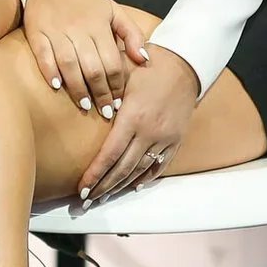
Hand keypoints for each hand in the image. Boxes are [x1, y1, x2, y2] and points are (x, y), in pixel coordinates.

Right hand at [22, 0, 144, 116]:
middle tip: (106, 111)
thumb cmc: (86, 2)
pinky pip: (43, 55)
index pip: (112, 61)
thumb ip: (132, 34)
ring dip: (77, 87)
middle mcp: (78, 29)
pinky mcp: (37, 33)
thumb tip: (144, 60)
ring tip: (85, 105)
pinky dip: (50, 71)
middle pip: (92, 67)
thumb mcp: (114, 11)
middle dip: (100, 92)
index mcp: (99, 25)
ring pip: (69, 64)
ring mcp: (56, 31)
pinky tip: (57, 86)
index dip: (117, 84)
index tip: (120, 101)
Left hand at [78, 44, 201, 205]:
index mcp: (133, 117)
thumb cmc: (146, 66)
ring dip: (120, 186)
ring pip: (139, 170)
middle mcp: (150, 132)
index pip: (110, 154)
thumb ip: (101, 90)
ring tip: (102, 198)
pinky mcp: (175, 140)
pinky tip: (131, 187)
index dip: (95, 174)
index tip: (81, 188)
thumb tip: (81, 103)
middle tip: (85, 202)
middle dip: (103, 187)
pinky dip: (144, 178)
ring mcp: (165, 138)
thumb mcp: (120, 74)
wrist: (185, 65)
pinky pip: (158, 165)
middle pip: (123, 168)